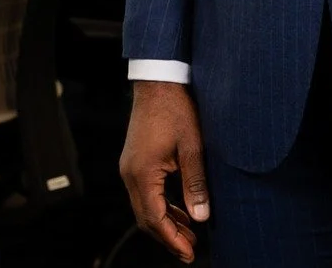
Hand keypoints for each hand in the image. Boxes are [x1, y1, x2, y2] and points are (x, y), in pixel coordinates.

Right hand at [119, 80, 210, 262]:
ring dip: (165, 222)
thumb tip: (201, 217)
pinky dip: (161, 206)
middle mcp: (130, 173)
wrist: (158, 81)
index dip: (172, 239)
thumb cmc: (175, 109)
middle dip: (168, 237)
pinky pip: (144, 192)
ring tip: (189, 235)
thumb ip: (196, 184)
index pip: (154, 218)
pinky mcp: (135, 161)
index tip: (188, 254)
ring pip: (144, 206)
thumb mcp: (192, 148)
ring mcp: (130, 166)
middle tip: (189, 251)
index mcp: (142, 173)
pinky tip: (180, 211)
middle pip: (145, 218)